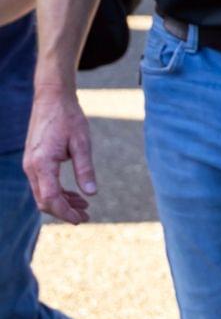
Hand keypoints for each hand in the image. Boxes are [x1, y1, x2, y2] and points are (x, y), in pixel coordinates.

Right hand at [24, 88, 95, 223]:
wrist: (52, 99)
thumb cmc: (69, 118)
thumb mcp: (82, 143)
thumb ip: (85, 169)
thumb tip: (92, 194)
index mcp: (42, 164)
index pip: (51, 198)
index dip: (66, 212)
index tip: (82, 219)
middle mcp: (31, 167)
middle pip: (44, 200)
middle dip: (64, 211)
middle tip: (86, 216)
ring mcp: (30, 164)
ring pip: (43, 193)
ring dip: (62, 202)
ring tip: (84, 206)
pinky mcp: (34, 161)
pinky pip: (43, 183)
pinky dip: (57, 192)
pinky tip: (75, 193)